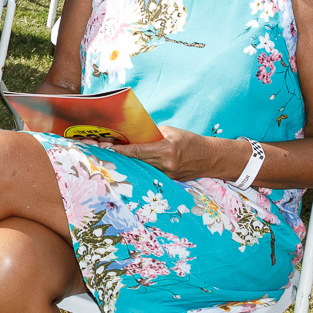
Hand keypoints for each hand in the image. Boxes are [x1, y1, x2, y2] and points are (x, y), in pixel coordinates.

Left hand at [108, 125, 225, 181]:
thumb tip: (133, 134)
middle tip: (102, 150)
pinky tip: (129, 163)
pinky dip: (140, 167)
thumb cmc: (189, 140)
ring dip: (127, 162)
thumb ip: (151, 134)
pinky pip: (150, 172)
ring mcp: (167, 175)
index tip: (106, 147)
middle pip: (136, 160)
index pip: (138, 150)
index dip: (120, 150)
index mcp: (166, 149)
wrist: (209, 157)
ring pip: (141, 167)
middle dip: (119, 156)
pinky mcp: (169, 180)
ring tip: (111, 156)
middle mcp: (166, 164)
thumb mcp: (170, 131)